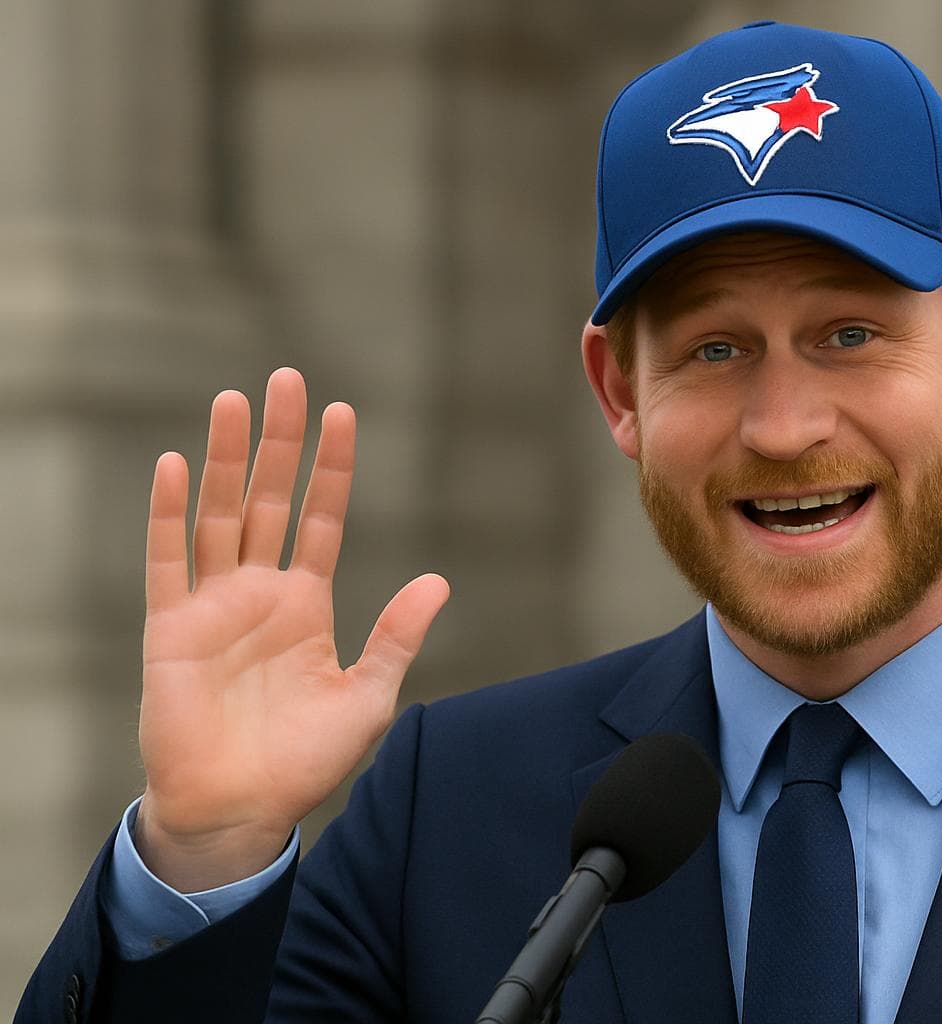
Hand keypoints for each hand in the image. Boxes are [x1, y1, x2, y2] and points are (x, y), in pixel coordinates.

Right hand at [135, 368, 449, 890]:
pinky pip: (168, 561)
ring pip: (219, 514)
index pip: (319, 518)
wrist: (241, 811)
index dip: (331, 468)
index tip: (343, 413)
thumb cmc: (304, 760)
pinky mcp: (172, 629)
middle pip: (269, 499)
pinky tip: (173, 466)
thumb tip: (437, 581)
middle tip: (288, 379)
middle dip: (280, 441)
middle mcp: (259, 592)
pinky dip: (168, 515)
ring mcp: (213, 606)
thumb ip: (396, 635)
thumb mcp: (367, 696)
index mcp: (306, 603)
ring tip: (234, 401)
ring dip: (227, 458)